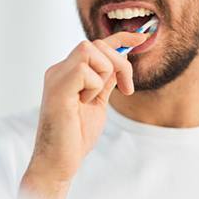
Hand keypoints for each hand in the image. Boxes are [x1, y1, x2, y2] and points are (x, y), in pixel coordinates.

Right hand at [21, 32, 147, 198]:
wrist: (59, 161)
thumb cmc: (75, 136)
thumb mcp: (97, 103)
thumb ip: (105, 82)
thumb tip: (120, 63)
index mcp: (68, 73)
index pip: (95, 45)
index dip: (120, 38)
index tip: (141, 38)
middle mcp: (60, 70)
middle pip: (96, 44)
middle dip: (120, 63)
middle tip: (126, 89)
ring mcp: (56, 77)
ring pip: (90, 50)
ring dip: (103, 75)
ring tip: (93, 99)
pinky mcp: (57, 88)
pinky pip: (84, 70)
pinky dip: (93, 87)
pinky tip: (84, 103)